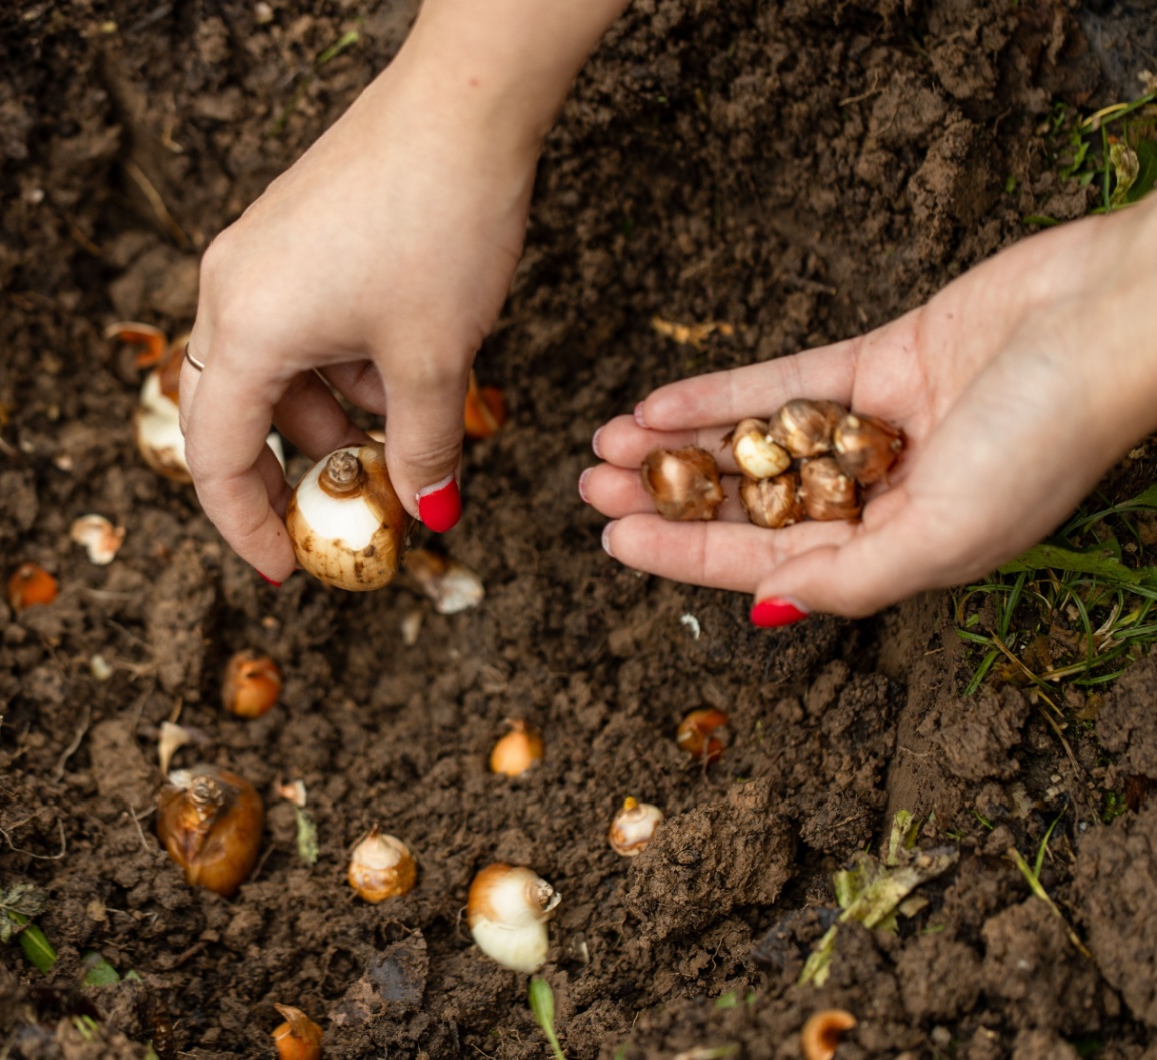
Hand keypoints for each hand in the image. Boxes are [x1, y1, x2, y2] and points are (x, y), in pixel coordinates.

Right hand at [177, 56, 537, 581]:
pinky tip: (398, 370)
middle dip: (280, 473)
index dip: (247, 525)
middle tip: (330, 515)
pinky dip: (334, 365)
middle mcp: (230, 291)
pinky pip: (293, 323)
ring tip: (396, 433)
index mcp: (247, 330)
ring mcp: (256, 256)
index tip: (285, 566)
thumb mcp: (436, 358)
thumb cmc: (441, 221)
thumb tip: (430, 511)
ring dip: (323, 417)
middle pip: (228, 414)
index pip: (217, 458)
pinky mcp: (288, 233)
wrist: (465, 103)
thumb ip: (423, 449)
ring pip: (270, 369)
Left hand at [584, 202, 1156, 620]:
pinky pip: (783, 381)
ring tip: (607, 446)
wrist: (1118, 317)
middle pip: (752, 503)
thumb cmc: (1050, 437)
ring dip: (682, 444)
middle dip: (670, 497)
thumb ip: (853, 575)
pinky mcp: (882, 359)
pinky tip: (658, 403)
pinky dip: (722, 393)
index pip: (771, 561)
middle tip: (591, 488)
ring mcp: (881, 424)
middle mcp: (886, 493)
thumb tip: (767, 609)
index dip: (686, 554)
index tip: (613, 540)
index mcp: (903, 549)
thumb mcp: (947, 532)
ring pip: (757, 442)